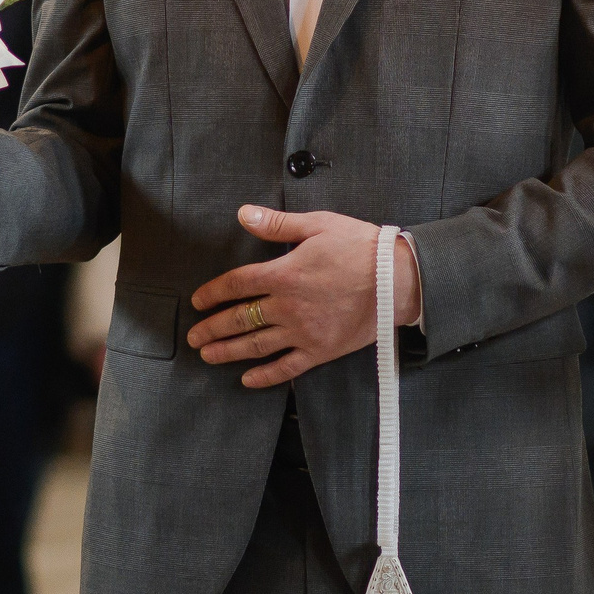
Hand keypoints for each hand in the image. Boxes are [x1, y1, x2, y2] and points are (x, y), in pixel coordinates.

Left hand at [186, 208, 420, 389]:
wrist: (399, 280)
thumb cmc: (360, 248)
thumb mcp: (318, 225)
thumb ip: (277, 224)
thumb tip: (243, 214)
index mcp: (284, 274)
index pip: (236, 285)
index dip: (213, 293)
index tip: (198, 301)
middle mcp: (287, 306)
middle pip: (238, 319)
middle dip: (212, 328)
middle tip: (194, 336)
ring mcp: (303, 332)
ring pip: (255, 346)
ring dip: (228, 352)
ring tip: (209, 356)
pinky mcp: (320, 350)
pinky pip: (286, 368)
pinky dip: (265, 376)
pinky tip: (247, 379)